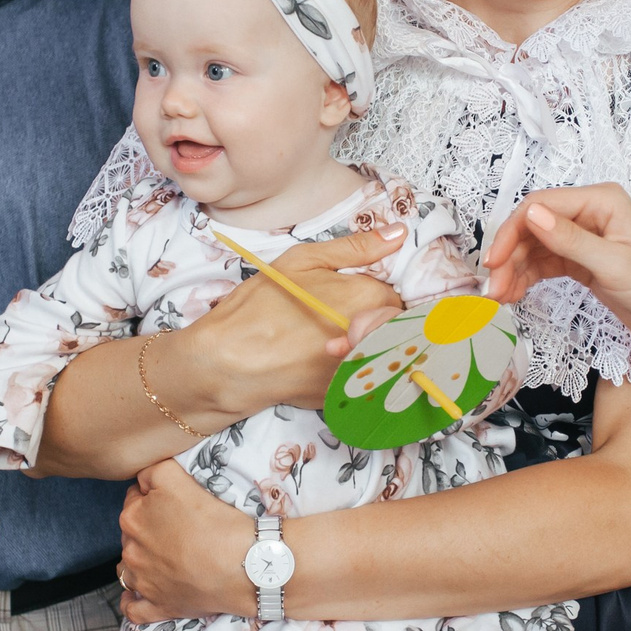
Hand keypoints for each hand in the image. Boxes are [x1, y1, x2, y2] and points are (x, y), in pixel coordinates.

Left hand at [117, 461, 254, 623]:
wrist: (244, 566)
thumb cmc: (218, 523)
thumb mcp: (179, 481)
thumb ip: (154, 471)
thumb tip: (143, 478)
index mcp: (133, 518)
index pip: (133, 498)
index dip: (153, 498)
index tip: (173, 504)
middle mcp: (131, 550)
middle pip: (132, 533)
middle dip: (148, 530)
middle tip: (178, 529)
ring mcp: (142, 581)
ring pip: (128, 568)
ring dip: (140, 563)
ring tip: (167, 559)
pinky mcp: (157, 606)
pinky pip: (133, 608)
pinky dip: (134, 601)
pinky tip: (142, 595)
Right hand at [181, 228, 405, 414]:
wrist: (227, 362)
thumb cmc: (260, 306)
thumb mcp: (304, 261)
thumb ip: (357, 248)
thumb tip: (398, 234)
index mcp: (369, 297)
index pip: (403, 295)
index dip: (386, 295)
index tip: (364, 297)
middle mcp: (375, 335)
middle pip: (400, 328)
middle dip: (382, 323)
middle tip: (344, 320)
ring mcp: (363, 369)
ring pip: (387, 356)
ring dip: (372, 348)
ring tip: (329, 341)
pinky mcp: (350, 396)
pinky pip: (367, 381)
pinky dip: (355, 372)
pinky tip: (322, 363)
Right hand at [482, 185, 630, 353]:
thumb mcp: (615, 264)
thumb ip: (571, 240)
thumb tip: (532, 215)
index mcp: (601, 202)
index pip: (542, 206)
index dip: (512, 232)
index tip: (495, 262)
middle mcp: (591, 215)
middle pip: (534, 227)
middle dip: (510, 255)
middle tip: (493, 287)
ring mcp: (587, 240)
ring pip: (536, 248)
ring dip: (515, 270)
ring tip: (500, 297)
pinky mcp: (585, 264)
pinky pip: (546, 265)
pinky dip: (528, 278)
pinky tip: (515, 295)